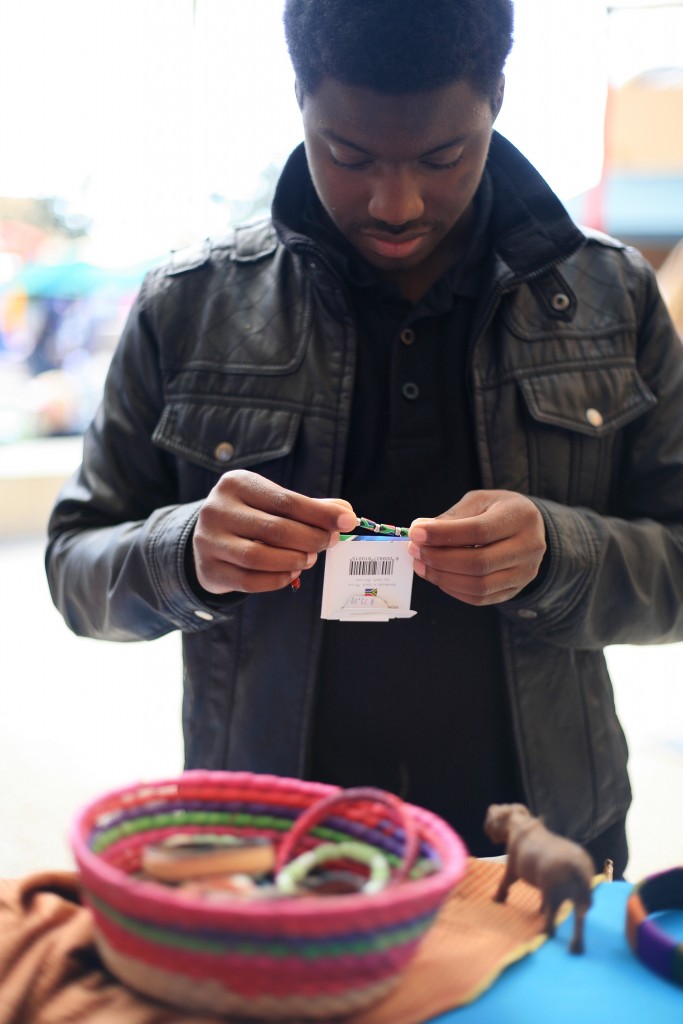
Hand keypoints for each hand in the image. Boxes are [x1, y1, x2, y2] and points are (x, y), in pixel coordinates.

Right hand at [192, 470, 356, 594]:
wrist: (207, 538)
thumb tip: (346, 512)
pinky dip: (276, 580)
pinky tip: (291, 575)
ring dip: (293, 561)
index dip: (320, 514)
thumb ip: (308, 508)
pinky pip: (248, 581)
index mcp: (236, 484)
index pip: (285, 500)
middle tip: (329, 543)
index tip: (348, 521)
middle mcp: (217, 510)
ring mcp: (208, 541)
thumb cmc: (249, 517)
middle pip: (275, 529)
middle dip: (310, 538)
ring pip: (259, 557)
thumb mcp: (272, 503)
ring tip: (309, 559)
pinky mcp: (209, 570)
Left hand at [407, 490, 546, 605]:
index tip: (416, 532)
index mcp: (521, 517)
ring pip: (479, 586)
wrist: (528, 528)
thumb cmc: (498, 510)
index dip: (444, 534)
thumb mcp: (479, 501)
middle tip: (415, 550)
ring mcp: (524, 573)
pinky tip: (438, 576)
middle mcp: (529, 547)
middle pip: (479, 563)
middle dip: (439, 559)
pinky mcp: (514, 590)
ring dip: (442, 577)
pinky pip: (480, 598)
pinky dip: (453, 590)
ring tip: (421, 564)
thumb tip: (420, 530)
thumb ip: (452, 517)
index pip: (479, 531)